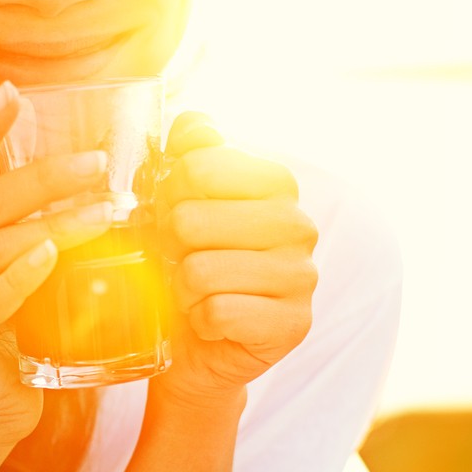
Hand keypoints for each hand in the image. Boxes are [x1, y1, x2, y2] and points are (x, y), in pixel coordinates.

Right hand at [0, 82, 112, 448]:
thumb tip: (87, 159)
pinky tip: (50, 257)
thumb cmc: (14, 321)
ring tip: (103, 212)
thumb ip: (27, 216)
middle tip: (96, 164)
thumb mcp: (17, 261)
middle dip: (43, 179)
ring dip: (51, 227)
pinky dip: (18, 277)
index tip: (10, 92)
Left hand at [155, 112, 317, 404]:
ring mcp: (302, 277)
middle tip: (180, 259)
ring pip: (201, 271)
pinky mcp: (293, 325)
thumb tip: (195, 124)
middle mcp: (299, 226)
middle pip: (191, 220)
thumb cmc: (191, 265)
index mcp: (277, 184)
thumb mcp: (184, 202)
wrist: (197, 346)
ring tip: (194, 292)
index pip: (199, 166)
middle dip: (170, 246)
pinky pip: (217, 312)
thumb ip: (191, 154)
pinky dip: (199, 321)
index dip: (169, 192)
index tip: (173, 211)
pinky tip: (210, 321)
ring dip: (181, 288)